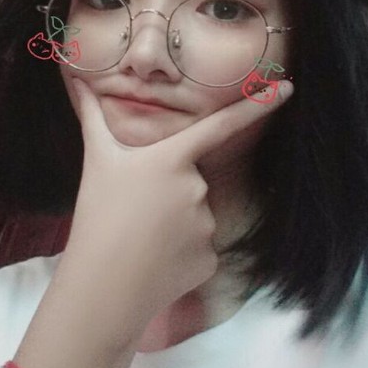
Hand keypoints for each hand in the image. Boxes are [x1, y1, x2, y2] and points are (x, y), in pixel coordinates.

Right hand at [64, 78, 291, 342]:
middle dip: (170, 192)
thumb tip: (77, 80)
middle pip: (192, 181)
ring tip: (142, 239)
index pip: (221, 125)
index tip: (290, 87)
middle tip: (136, 212)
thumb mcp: (96, 162)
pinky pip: (200, 247)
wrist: (101, 287)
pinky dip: (181, 253)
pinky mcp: (211, 260)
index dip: (258, 105)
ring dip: (174, 224)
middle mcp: (197, 187)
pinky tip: (157, 262)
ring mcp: (207, 226)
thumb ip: (92, 116)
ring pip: (196, 216)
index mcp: (172, 159)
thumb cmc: (97, 215)